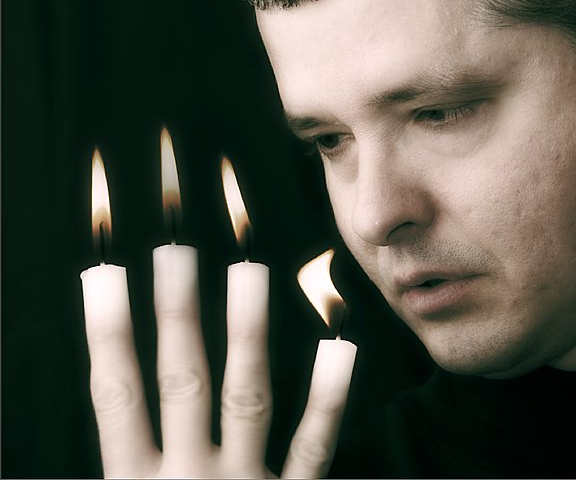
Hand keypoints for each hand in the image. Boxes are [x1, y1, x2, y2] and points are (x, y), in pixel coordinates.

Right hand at [82, 252, 343, 478]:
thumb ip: (127, 465)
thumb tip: (117, 401)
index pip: (117, 395)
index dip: (109, 333)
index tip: (103, 273)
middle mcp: (189, 478)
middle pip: (182, 381)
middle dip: (178, 315)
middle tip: (176, 251)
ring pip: (246, 397)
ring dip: (246, 332)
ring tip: (249, 271)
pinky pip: (313, 446)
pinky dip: (328, 398)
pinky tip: (339, 347)